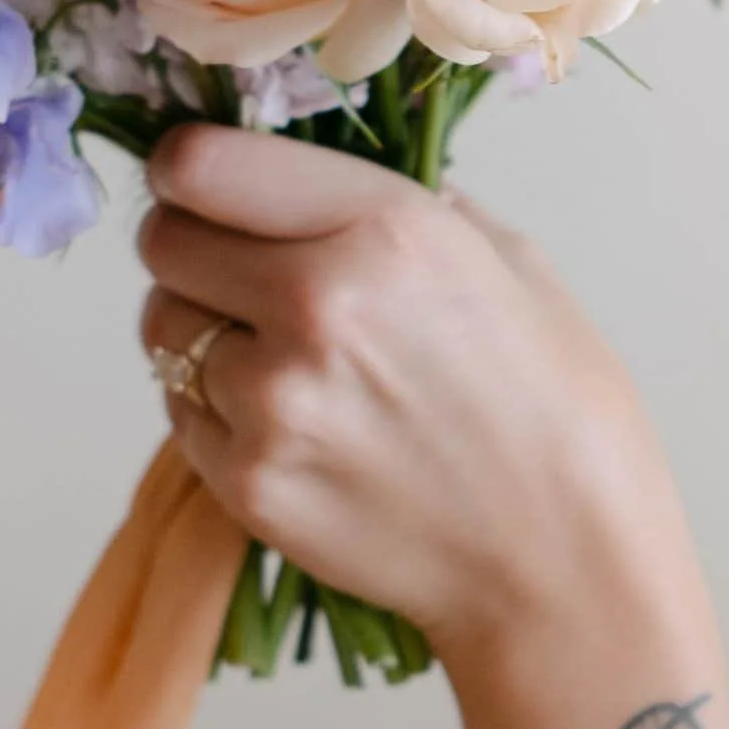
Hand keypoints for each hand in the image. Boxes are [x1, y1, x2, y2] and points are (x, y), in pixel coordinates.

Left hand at [136, 124, 716, 692]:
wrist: (565, 563)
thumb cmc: (559, 408)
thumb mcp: (509, 263)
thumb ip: (406, 204)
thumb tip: (325, 182)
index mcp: (384, 227)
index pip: (201, 165)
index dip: (187, 170)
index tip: (200, 185)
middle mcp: (314, 303)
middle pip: (164, 241)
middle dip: (192, 247)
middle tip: (238, 273)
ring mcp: (273, 400)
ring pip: (164, 330)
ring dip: (200, 331)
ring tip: (274, 357)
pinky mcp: (248, 482)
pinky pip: (181, 412)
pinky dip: (214, 408)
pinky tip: (287, 422)